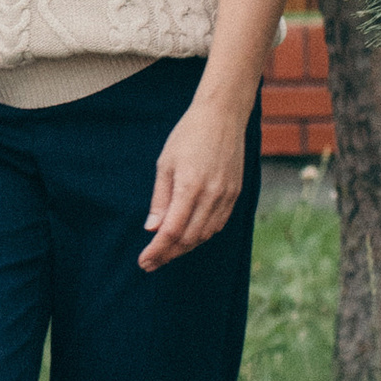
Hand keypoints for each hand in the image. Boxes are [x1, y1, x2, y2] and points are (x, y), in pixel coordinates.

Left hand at [139, 93, 249, 269]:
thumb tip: (152, 229)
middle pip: (189, 238)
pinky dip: (202, 235)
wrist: (222, 116)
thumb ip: (161, 199)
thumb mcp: (165, 164)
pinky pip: (218, 224)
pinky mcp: (235, 194)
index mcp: (190, 187)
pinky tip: (189, 237)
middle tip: (151, 263)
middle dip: (168, 254)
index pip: (171, 231)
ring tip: (166, 253)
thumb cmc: (188, 136)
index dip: (157, 251)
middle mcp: (211, 195)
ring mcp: (226, 196)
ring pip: (205, 235)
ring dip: (185, 248)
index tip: (144, 262)